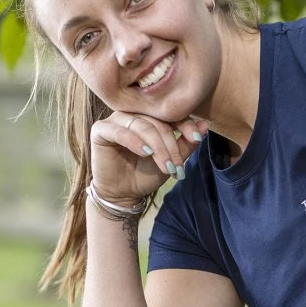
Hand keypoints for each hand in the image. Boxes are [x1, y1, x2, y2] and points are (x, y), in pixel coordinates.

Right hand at [89, 111, 207, 203]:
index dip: (185, 123)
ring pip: (141, 125)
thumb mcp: (171, 160)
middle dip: (170, 144)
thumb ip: (186, 143)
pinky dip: (134, 141)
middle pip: (156, 120)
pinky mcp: (101, 130)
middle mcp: (133, 114)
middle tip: (176, 165)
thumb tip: (205, 124)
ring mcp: (116, 120)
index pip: (170, 112)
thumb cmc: (146, 174)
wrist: (124, 194)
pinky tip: (145, 153)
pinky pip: (119, 131)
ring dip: (156, 146)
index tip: (196, 138)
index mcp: (150, 116)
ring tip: (164, 165)